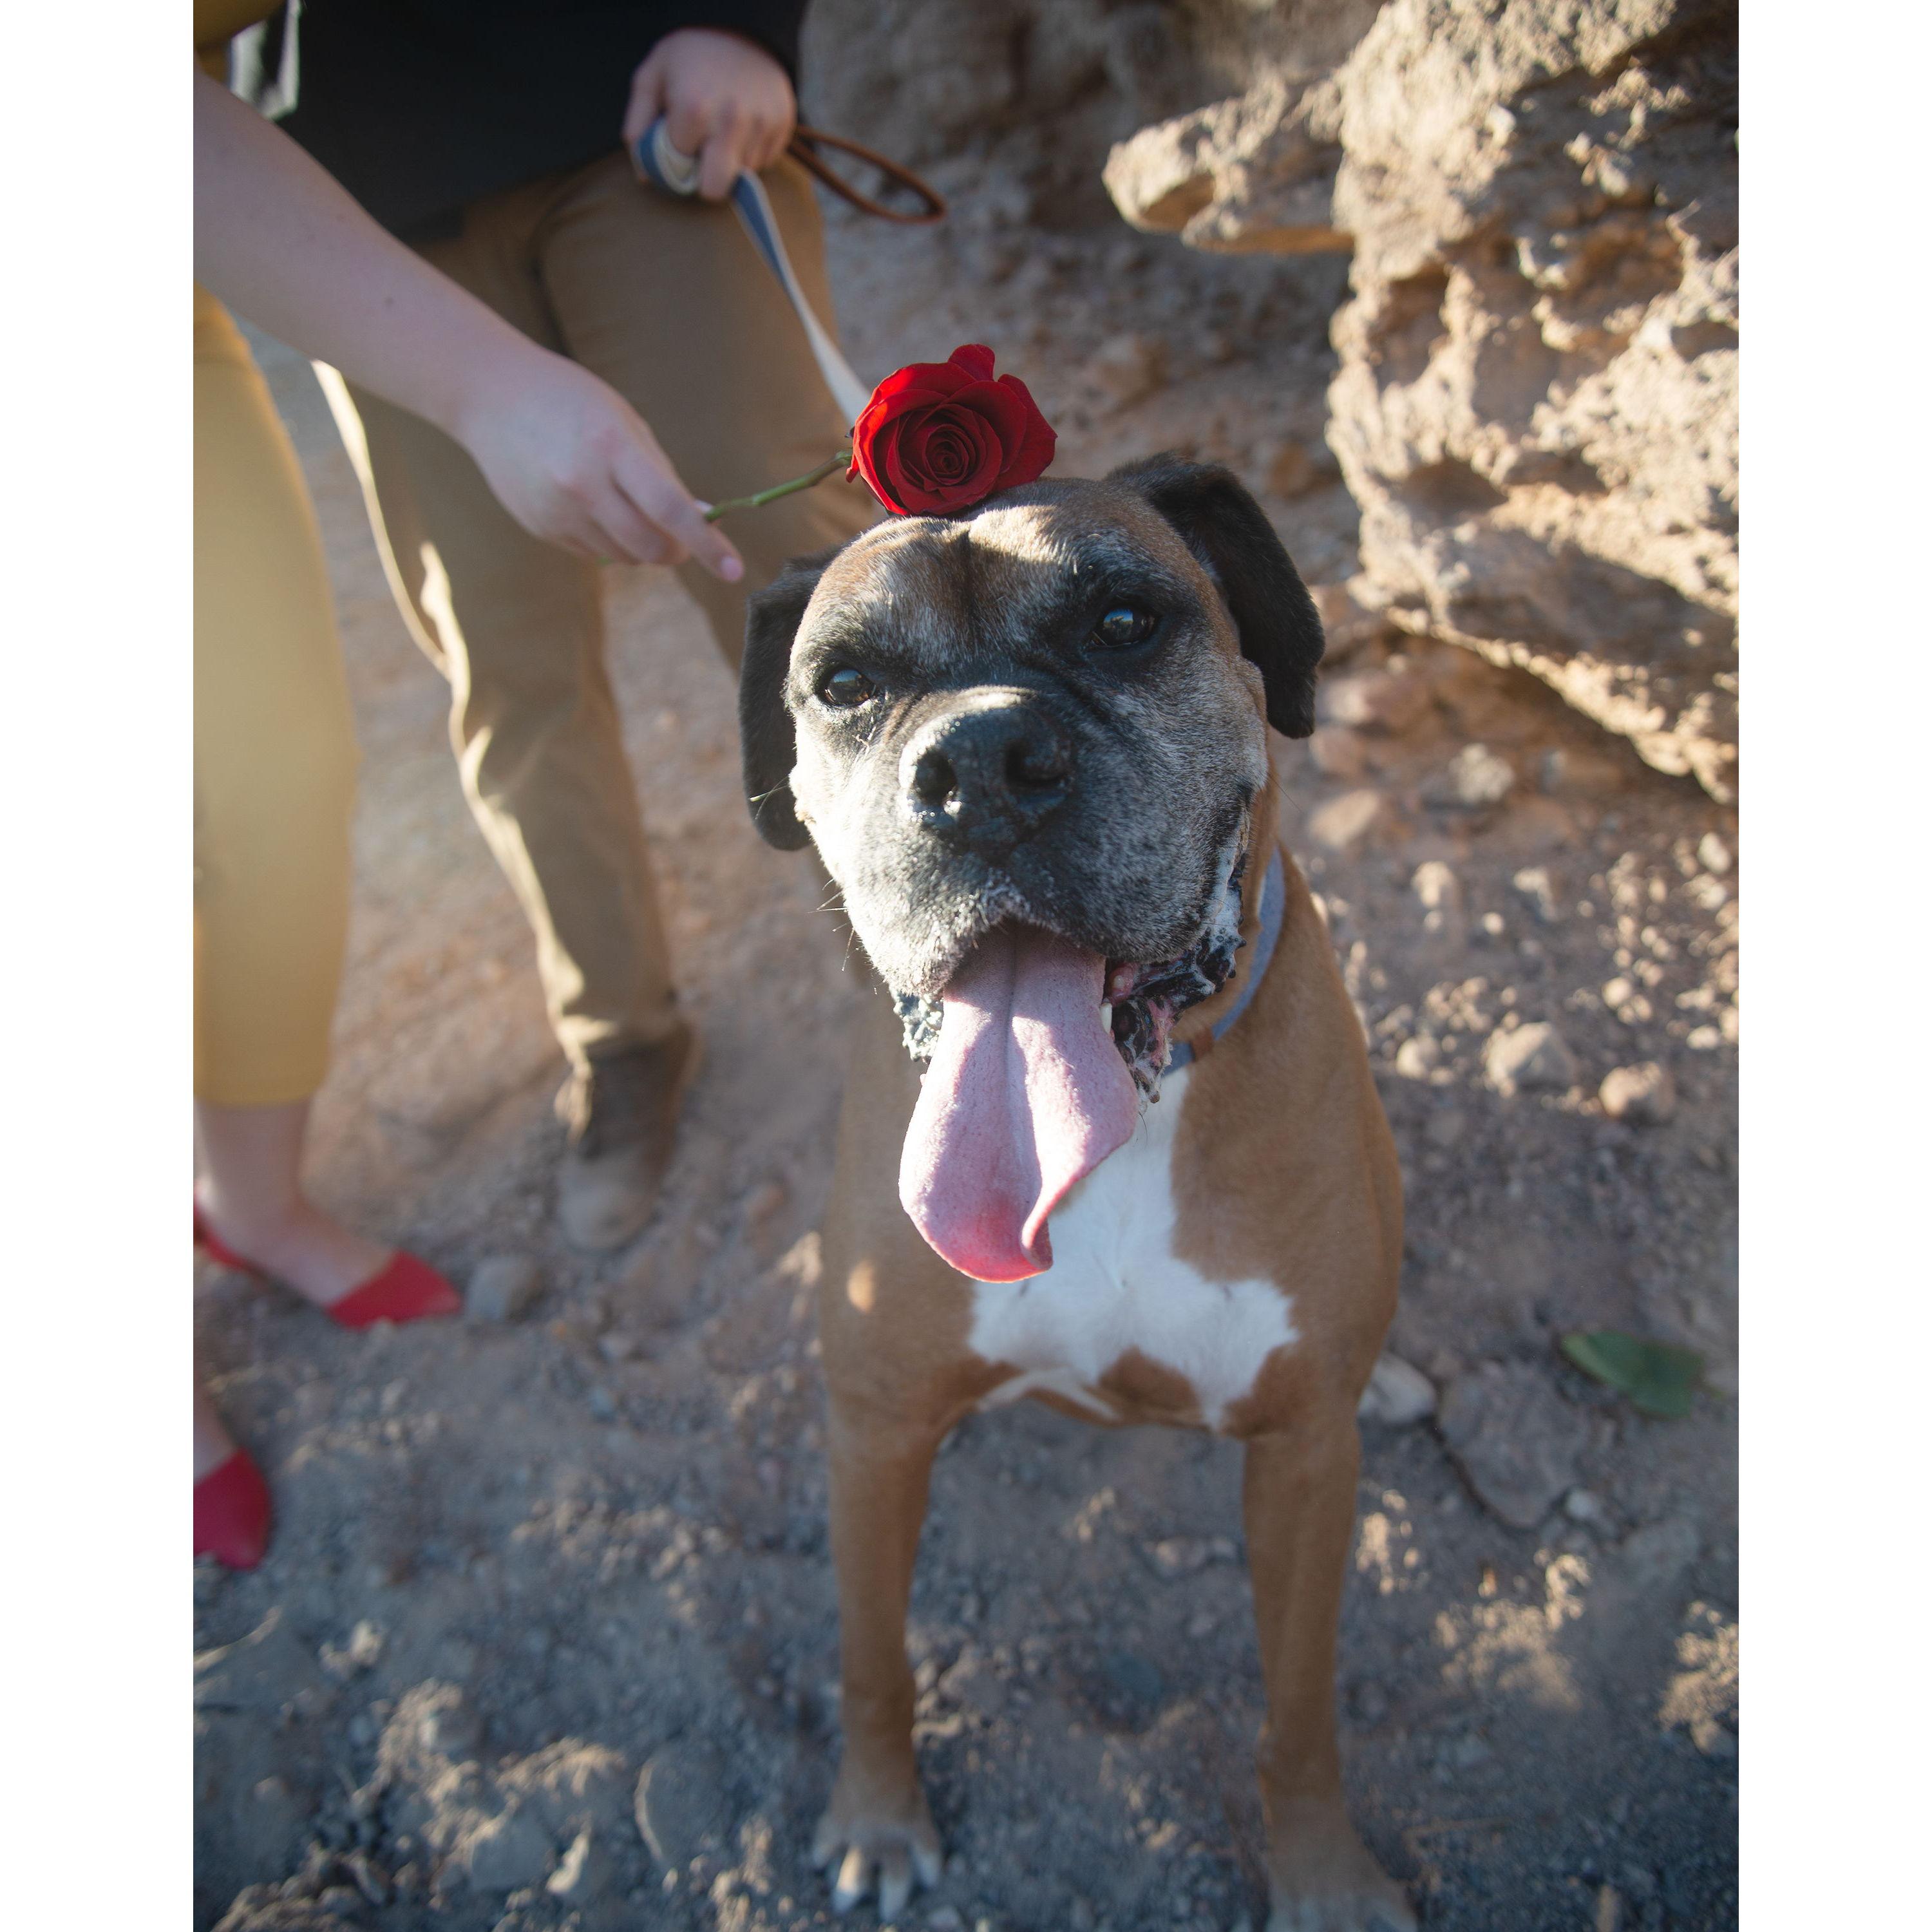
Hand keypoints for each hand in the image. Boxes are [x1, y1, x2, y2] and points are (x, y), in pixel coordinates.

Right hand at [451, 347, 742, 578]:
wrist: (490, 394)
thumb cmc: (570, 401)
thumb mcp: (624, 421)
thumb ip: (663, 474)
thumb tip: (702, 519)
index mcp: (611, 447)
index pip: (671, 510)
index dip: (707, 545)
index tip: (734, 570)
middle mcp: (582, 484)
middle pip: (651, 546)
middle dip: (676, 549)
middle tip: (680, 536)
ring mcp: (557, 510)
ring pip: (624, 556)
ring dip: (641, 545)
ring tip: (625, 505)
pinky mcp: (540, 526)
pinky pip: (593, 553)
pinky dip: (607, 540)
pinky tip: (589, 503)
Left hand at [622, 28, 796, 200]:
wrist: (742, 21)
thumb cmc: (690, 52)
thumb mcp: (653, 74)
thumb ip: (639, 122)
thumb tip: (645, 173)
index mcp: (694, 110)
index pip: (679, 170)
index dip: (676, 160)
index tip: (678, 143)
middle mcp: (731, 122)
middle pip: (715, 190)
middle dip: (705, 178)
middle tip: (702, 154)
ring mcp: (761, 125)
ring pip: (742, 176)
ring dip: (730, 160)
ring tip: (724, 129)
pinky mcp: (783, 124)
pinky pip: (765, 161)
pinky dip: (752, 150)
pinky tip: (744, 125)